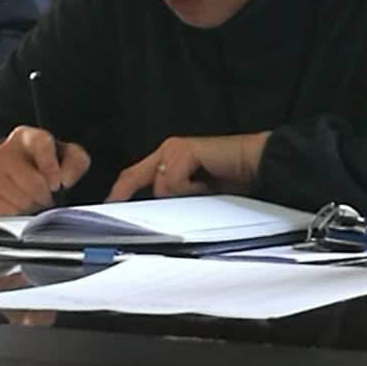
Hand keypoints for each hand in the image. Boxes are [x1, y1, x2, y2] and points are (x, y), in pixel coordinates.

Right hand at [0, 126, 90, 214]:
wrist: (32, 170)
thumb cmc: (51, 161)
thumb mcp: (72, 156)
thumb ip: (75, 162)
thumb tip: (65, 179)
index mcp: (25, 136)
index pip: (40, 146)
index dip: (51, 167)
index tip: (58, 183)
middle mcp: (4, 152)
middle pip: (30, 181)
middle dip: (45, 193)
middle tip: (50, 195)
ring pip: (20, 199)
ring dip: (34, 204)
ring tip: (38, 198)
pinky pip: (8, 212)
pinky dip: (21, 213)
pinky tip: (26, 204)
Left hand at [106, 132, 270, 201]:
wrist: (258, 164)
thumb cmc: (233, 179)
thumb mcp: (196, 195)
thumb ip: (176, 199)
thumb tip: (154, 217)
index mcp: (169, 159)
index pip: (133, 175)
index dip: (119, 192)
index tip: (108, 208)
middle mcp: (168, 150)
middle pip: (134, 176)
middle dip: (134, 197)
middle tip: (153, 210)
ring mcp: (174, 148)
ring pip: (159, 186)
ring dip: (183, 196)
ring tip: (205, 191)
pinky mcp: (184, 150)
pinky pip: (173, 182)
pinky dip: (191, 190)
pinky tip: (208, 185)